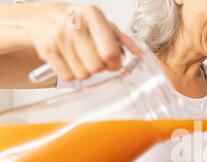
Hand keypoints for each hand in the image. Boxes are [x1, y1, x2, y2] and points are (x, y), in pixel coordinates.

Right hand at [26, 3, 140, 80]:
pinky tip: (70, 62)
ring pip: (83, 74)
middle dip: (101, 68)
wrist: (44, 18)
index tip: (114, 63)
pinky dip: (72, 74)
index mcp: (93, 15)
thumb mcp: (103, 25)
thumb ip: (122, 40)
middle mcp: (74, 24)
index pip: (110, 51)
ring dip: (86, 71)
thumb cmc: (79, 23)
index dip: (115, 64)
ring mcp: (58, 37)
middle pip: (97, 66)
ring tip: (81, 58)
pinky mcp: (47, 50)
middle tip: (97, 61)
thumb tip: (138, 53)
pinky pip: (68, 77)